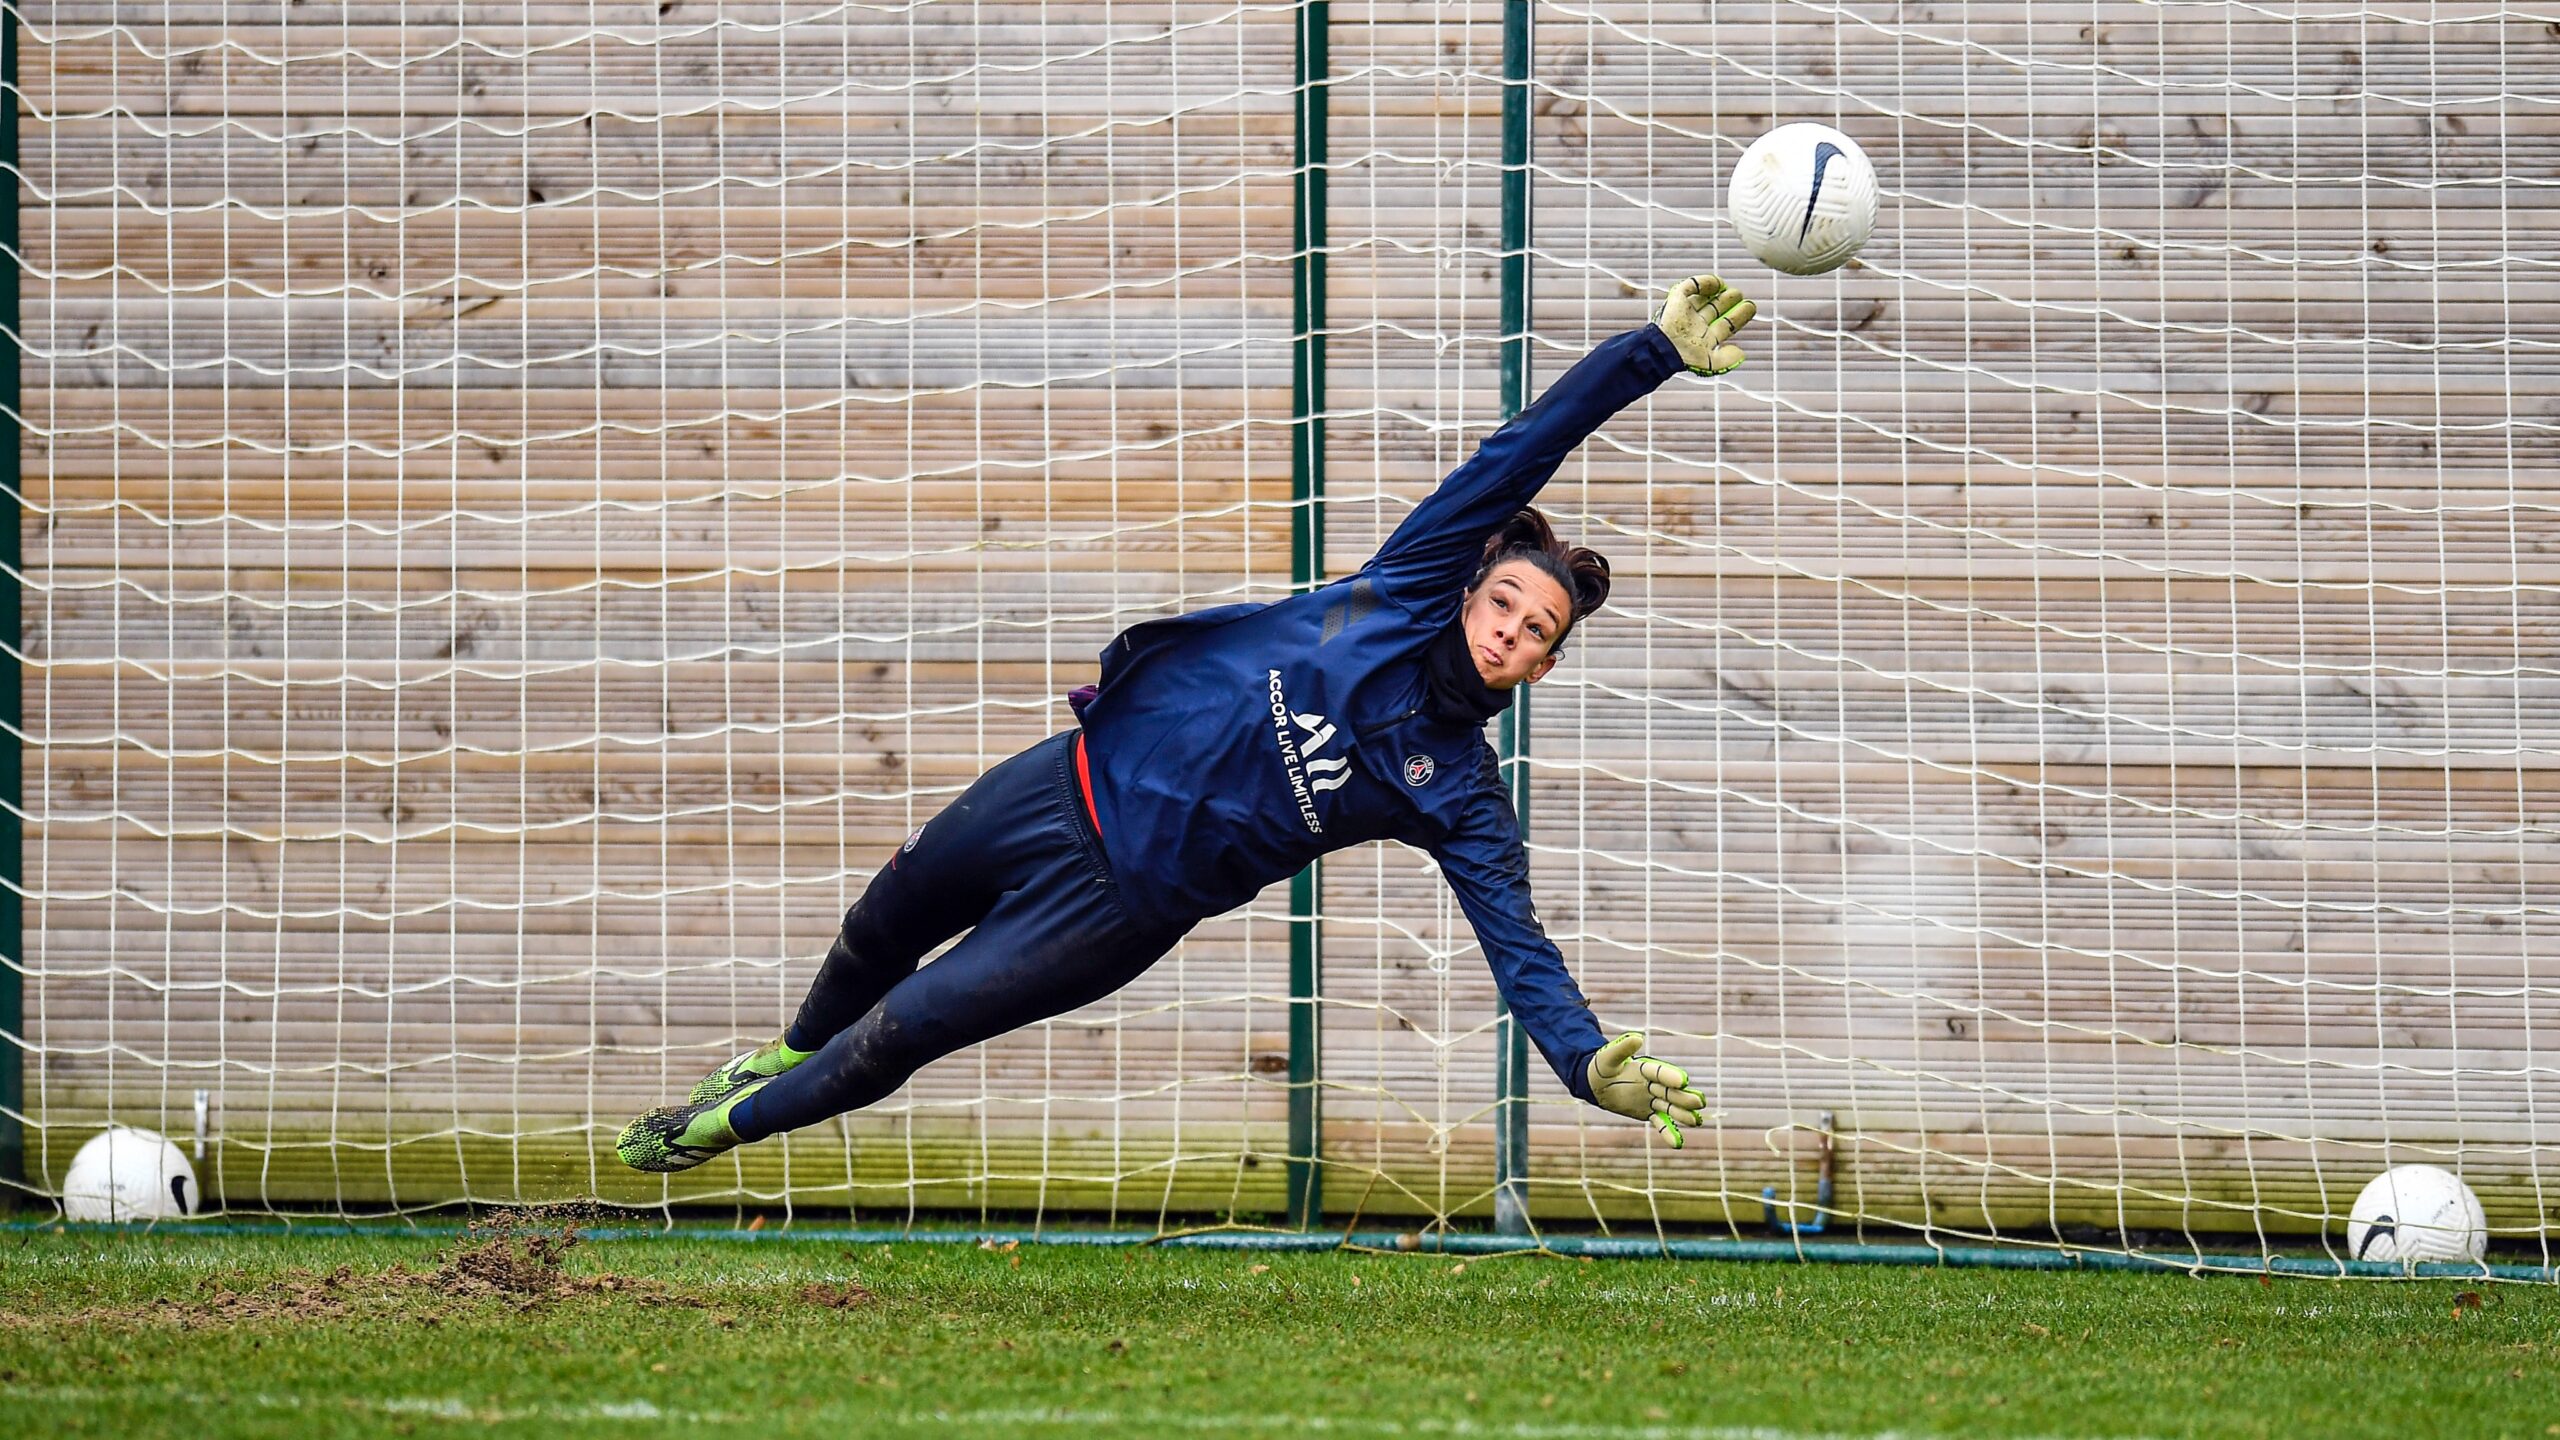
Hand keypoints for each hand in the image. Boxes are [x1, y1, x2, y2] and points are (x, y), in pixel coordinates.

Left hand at [1586, 1032, 1706, 1148]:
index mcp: (1647, 1068)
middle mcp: (1654, 1083)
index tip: (1683, 1080)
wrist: (1599, 1083)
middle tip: (1699, 1102)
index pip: (1660, 1072)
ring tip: (1697, 1121)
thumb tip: (1638, 1038)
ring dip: (1683, 1115)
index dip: (1670, 1076)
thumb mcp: (1609, 1057)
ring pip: (1670, 1107)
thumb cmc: (1603, 1066)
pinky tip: (1678, 1144)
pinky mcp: (1648, 1112)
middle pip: (1671, 1092)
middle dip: (1684, 1097)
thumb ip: (1622, 1049)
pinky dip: (1668, 1132)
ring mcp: (1652, 1099)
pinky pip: (1660, 1122)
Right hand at [1652, 275, 1755, 375]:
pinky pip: (1691, 286)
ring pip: (1703, 298)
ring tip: (1731, 288)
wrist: (1665, 348)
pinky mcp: (1676, 300)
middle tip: (1740, 294)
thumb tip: (1741, 353)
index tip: (1751, 307)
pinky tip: (1718, 283)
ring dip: (1718, 290)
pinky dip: (1705, 282)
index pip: (1725, 325)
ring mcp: (1686, 312)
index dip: (1738, 316)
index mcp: (1704, 339)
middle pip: (1715, 309)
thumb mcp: (1711, 363)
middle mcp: (1695, 325)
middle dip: (1728, 302)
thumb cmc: (1685, 358)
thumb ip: (1727, 360)